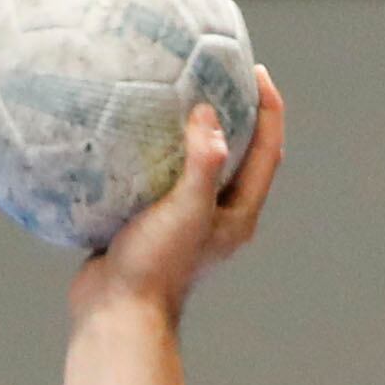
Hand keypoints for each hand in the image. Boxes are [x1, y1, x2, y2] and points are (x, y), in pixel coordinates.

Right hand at [70, 72, 284, 328]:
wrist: (116, 313)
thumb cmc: (156, 268)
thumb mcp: (186, 211)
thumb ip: (202, 165)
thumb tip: (208, 115)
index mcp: (239, 214)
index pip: (267, 151)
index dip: (269, 109)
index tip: (255, 71)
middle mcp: (219, 216)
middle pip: (240, 153)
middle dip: (237, 112)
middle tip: (220, 72)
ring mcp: (186, 220)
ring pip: (199, 164)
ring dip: (193, 129)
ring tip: (176, 90)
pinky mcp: (153, 222)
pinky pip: (160, 175)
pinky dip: (154, 149)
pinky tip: (131, 127)